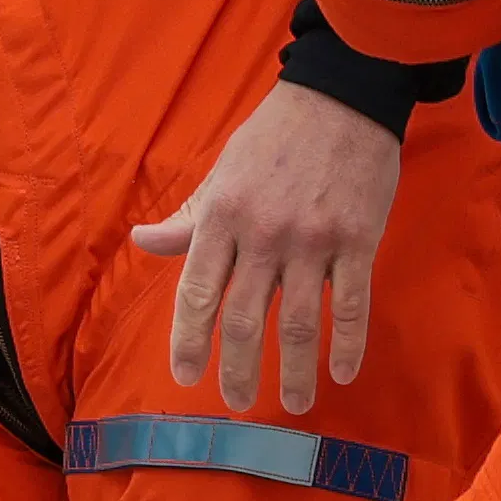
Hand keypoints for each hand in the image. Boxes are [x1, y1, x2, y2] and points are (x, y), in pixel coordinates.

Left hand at [129, 82, 401, 414]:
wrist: (341, 95)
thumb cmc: (274, 136)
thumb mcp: (222, 171)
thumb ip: (189, 217)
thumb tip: (143, 241)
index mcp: (223, 214)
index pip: (197, 291)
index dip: (188, 339)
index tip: (184, 376)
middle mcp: (262, 233)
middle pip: (244, 319)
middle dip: (235, 369)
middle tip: (234, 403)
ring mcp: (312, 240)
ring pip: (298, 324)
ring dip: (293, 372)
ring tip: (291, 404)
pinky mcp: (357, 240)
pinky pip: (351, 307)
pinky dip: (347, 346)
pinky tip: (343, 373)